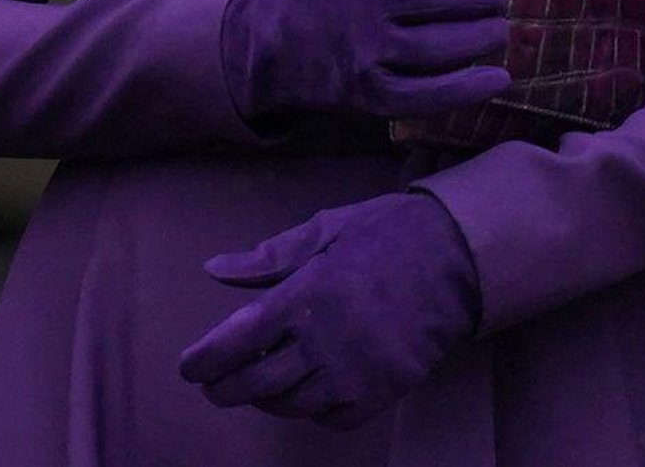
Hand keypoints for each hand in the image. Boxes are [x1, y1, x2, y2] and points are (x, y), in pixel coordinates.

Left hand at [179, 192, 479, 428]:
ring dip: (264, 398)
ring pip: (291, 404)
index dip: (206, 359)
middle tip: (213, 384)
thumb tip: (214, 269)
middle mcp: (327, 340)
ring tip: (255, 382)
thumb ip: (268, 257)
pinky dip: (308, 408)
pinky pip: (330, 416)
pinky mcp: (381, 392)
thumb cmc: (386, 234)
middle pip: (258, 382)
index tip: (187, 367)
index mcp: (308, 293)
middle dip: (225, 387)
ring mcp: (356, 372)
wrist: (456, 259)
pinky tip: (301, 389)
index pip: (239, 338)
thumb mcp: (325, 228)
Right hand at [220, 0, 518, 122]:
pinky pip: (428, 95)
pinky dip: (468, 88)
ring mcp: (367, 51)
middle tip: (498, 0)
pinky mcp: (367, 93)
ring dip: (484, 39)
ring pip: (443, 46)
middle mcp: (369, 2)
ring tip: (498, 32)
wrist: (263, 38)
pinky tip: (497, 79)